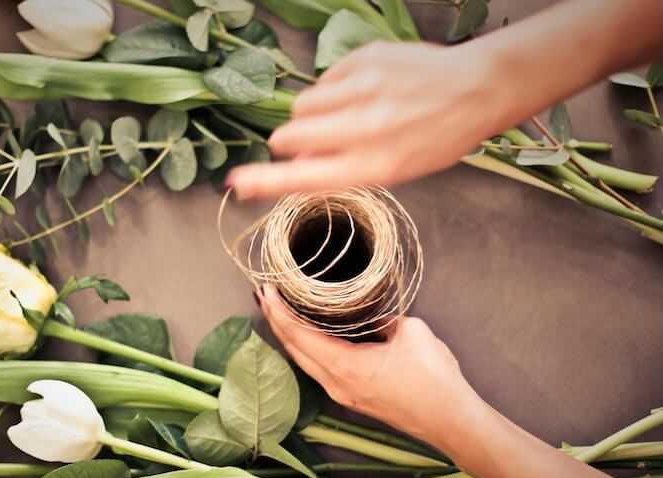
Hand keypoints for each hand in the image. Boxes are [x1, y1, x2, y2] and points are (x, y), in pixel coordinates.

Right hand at [228, 41, 505, 199]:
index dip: (264, 181)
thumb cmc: (436, 137)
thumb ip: (341, 169)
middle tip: (316, 142)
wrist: (476, 88)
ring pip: (302, 105)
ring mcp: (363, 88)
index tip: (237, 182)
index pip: (303, 178)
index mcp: (373, 165)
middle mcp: (365, 127)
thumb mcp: (393, 169)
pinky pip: (324, 79)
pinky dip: (334, 89)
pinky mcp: (364, 58)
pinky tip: (365, 92)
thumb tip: (294, 167)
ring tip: (346, 114)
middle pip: (289, 135)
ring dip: (313, 115)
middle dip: (292, 142)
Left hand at [257, 285, 484, 447]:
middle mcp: (336, 383)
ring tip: (280, 312)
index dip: (278, 311)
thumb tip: (372, 316)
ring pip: (304, 361)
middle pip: (294, 349)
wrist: (451, 421)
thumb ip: (384, 318)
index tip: (265, 291)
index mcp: (344, 366)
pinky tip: (308, 337)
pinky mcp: (353, 399)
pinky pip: (319, 370)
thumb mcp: (411, 332)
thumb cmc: (433, 379)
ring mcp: (342, 394)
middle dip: (276, 321)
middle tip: (265, 295)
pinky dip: (307, 350)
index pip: (298, 335)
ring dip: (290, 336)